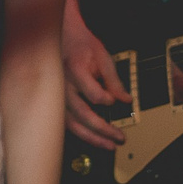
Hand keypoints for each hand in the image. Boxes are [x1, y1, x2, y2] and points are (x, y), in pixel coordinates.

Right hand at [61, 0, 127, 149]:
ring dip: (92, 138)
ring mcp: (57, 96)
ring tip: (109, 145)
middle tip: (120, 138)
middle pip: (82, 114)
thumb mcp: (103, 57)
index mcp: (75, 70)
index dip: (106, 100)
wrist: (61, 38)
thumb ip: (114, 80)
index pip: (93, 94)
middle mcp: (63, 85)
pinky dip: (81, 133)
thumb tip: (126, 100)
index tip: (115, 101)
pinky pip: (67, 123)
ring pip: (72, 124)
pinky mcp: (56, 102)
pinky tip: (94, 139)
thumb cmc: (82, 46)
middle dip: (103, 129)